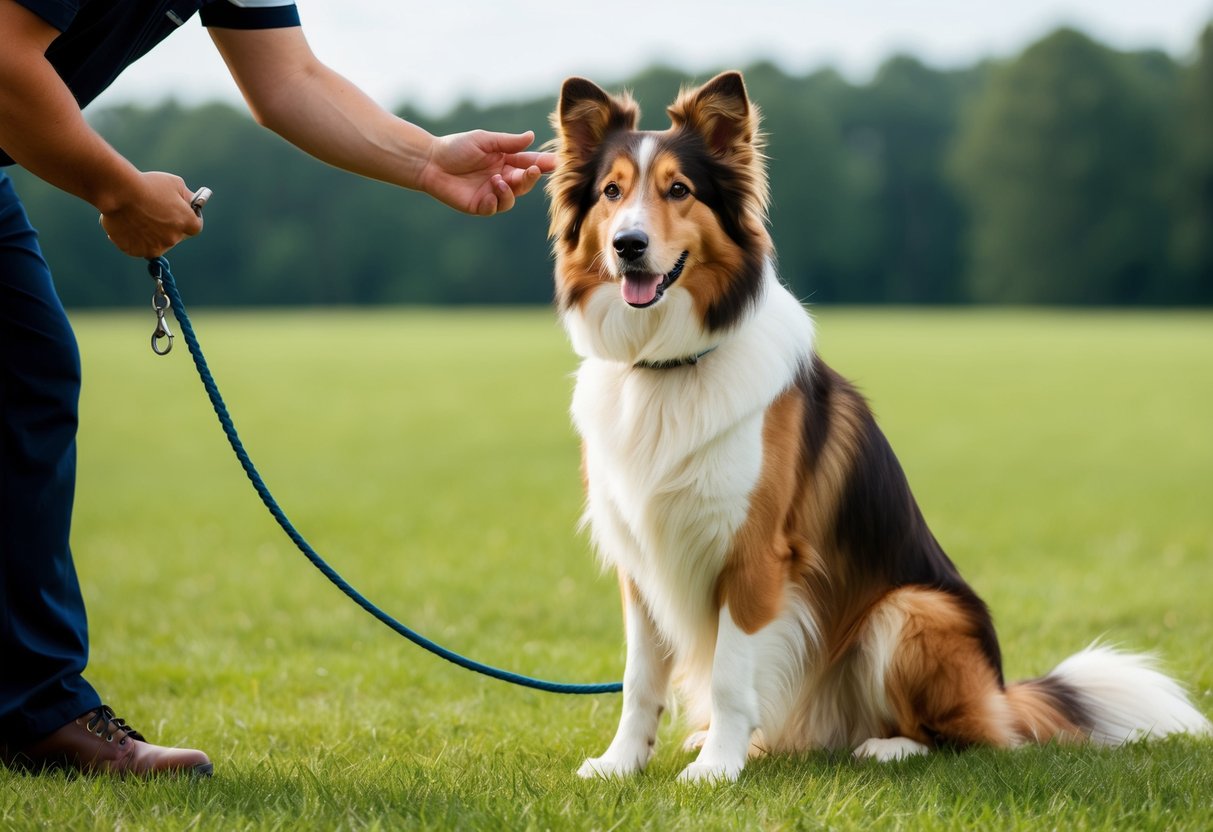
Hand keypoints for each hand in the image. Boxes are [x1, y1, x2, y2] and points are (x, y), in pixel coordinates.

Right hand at [98, 171, 202, 257]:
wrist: (119, 192)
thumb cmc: (147, 185)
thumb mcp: (175, 183)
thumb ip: (186, 196)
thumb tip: (191, 203)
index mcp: (187, 223)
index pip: (195, 226)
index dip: (189, 219)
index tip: (181, 213)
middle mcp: (174, 238)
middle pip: (175, 235)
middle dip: (168, 226)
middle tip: (155, 213)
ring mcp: (156, 247)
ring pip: (157, 243)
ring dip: (152, 234)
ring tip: (138, 218)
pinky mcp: (137, 251)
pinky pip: (140, 247)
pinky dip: (135, 240)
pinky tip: (128, 226)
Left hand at [421, 130, 554, 215]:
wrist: (430, 162)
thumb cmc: (456, 147)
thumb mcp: (484, 140)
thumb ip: (508, 142)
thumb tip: (532, 137)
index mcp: (505, 161)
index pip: (528, 163)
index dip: (542, 164)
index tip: (555, 163)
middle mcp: (501, 178)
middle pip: (524, 182)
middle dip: (531, 177)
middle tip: (532, 170)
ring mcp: (491, 193)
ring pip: (512, 198)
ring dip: (510, 190)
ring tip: (497, 180)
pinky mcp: (479, 205)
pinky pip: (494, 208)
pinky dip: (495, 201)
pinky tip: (488, 192)